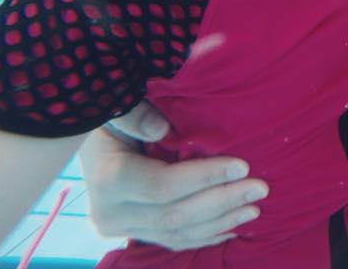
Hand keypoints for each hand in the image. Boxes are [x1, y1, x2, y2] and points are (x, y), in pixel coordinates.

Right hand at [80, 103, 268, 250]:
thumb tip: (161, 129)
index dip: (205, 177)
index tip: (243, 165)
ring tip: (255, 208)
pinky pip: (174, 240)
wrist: (86, 139)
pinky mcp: (133, 233)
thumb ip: (135, 115)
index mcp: (108, 178)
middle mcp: (110, 211)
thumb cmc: (112, 114)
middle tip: (260, 188)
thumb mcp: (118, 107)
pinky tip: (234, 225)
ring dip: (221, 221)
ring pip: (178, 233)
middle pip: (175, 214)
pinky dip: (206, 234)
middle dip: (223, 201)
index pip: (163, 185)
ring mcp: (121, 227)